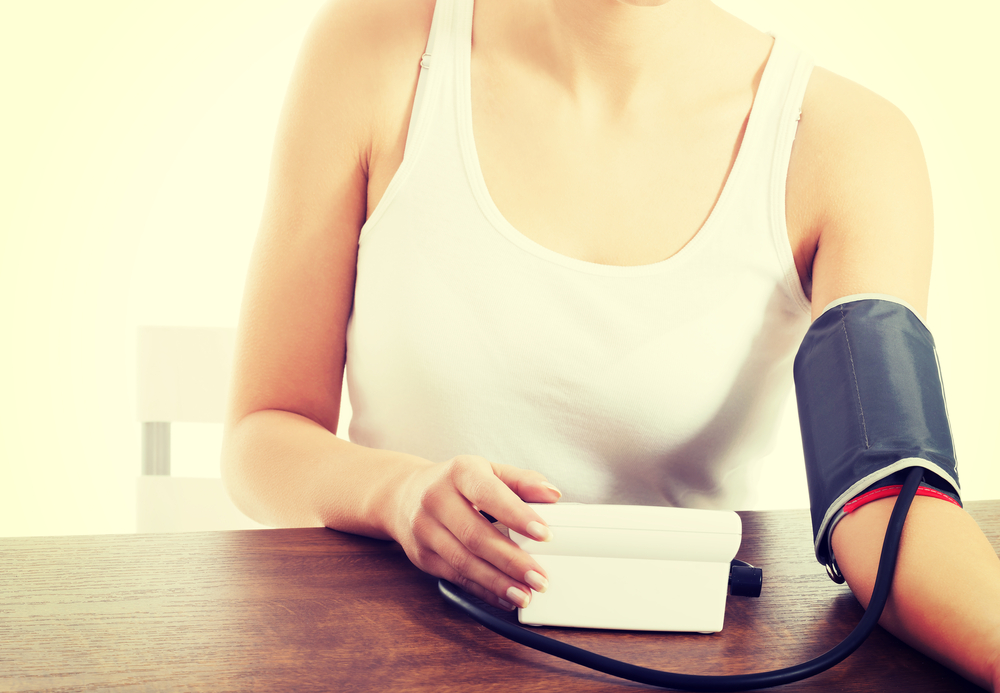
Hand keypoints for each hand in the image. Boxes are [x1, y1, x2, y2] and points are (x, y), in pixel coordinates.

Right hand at [390, 454, 561, 609]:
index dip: (517, 515)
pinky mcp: (422, 556)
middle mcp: (436, 499)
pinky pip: (455, 578)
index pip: (489, 494)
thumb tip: (551, 494)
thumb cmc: (455, 483)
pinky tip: (505, 597)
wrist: (402, 494)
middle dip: (511, 560)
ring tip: (526, 594)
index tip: (544, 534)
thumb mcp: (487, 470)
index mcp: (459, 472)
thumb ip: (521, 481)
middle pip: (475, 535)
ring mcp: (425, 529)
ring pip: (464, 562)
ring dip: (498, 582)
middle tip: (539, 576)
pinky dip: (483, 591)